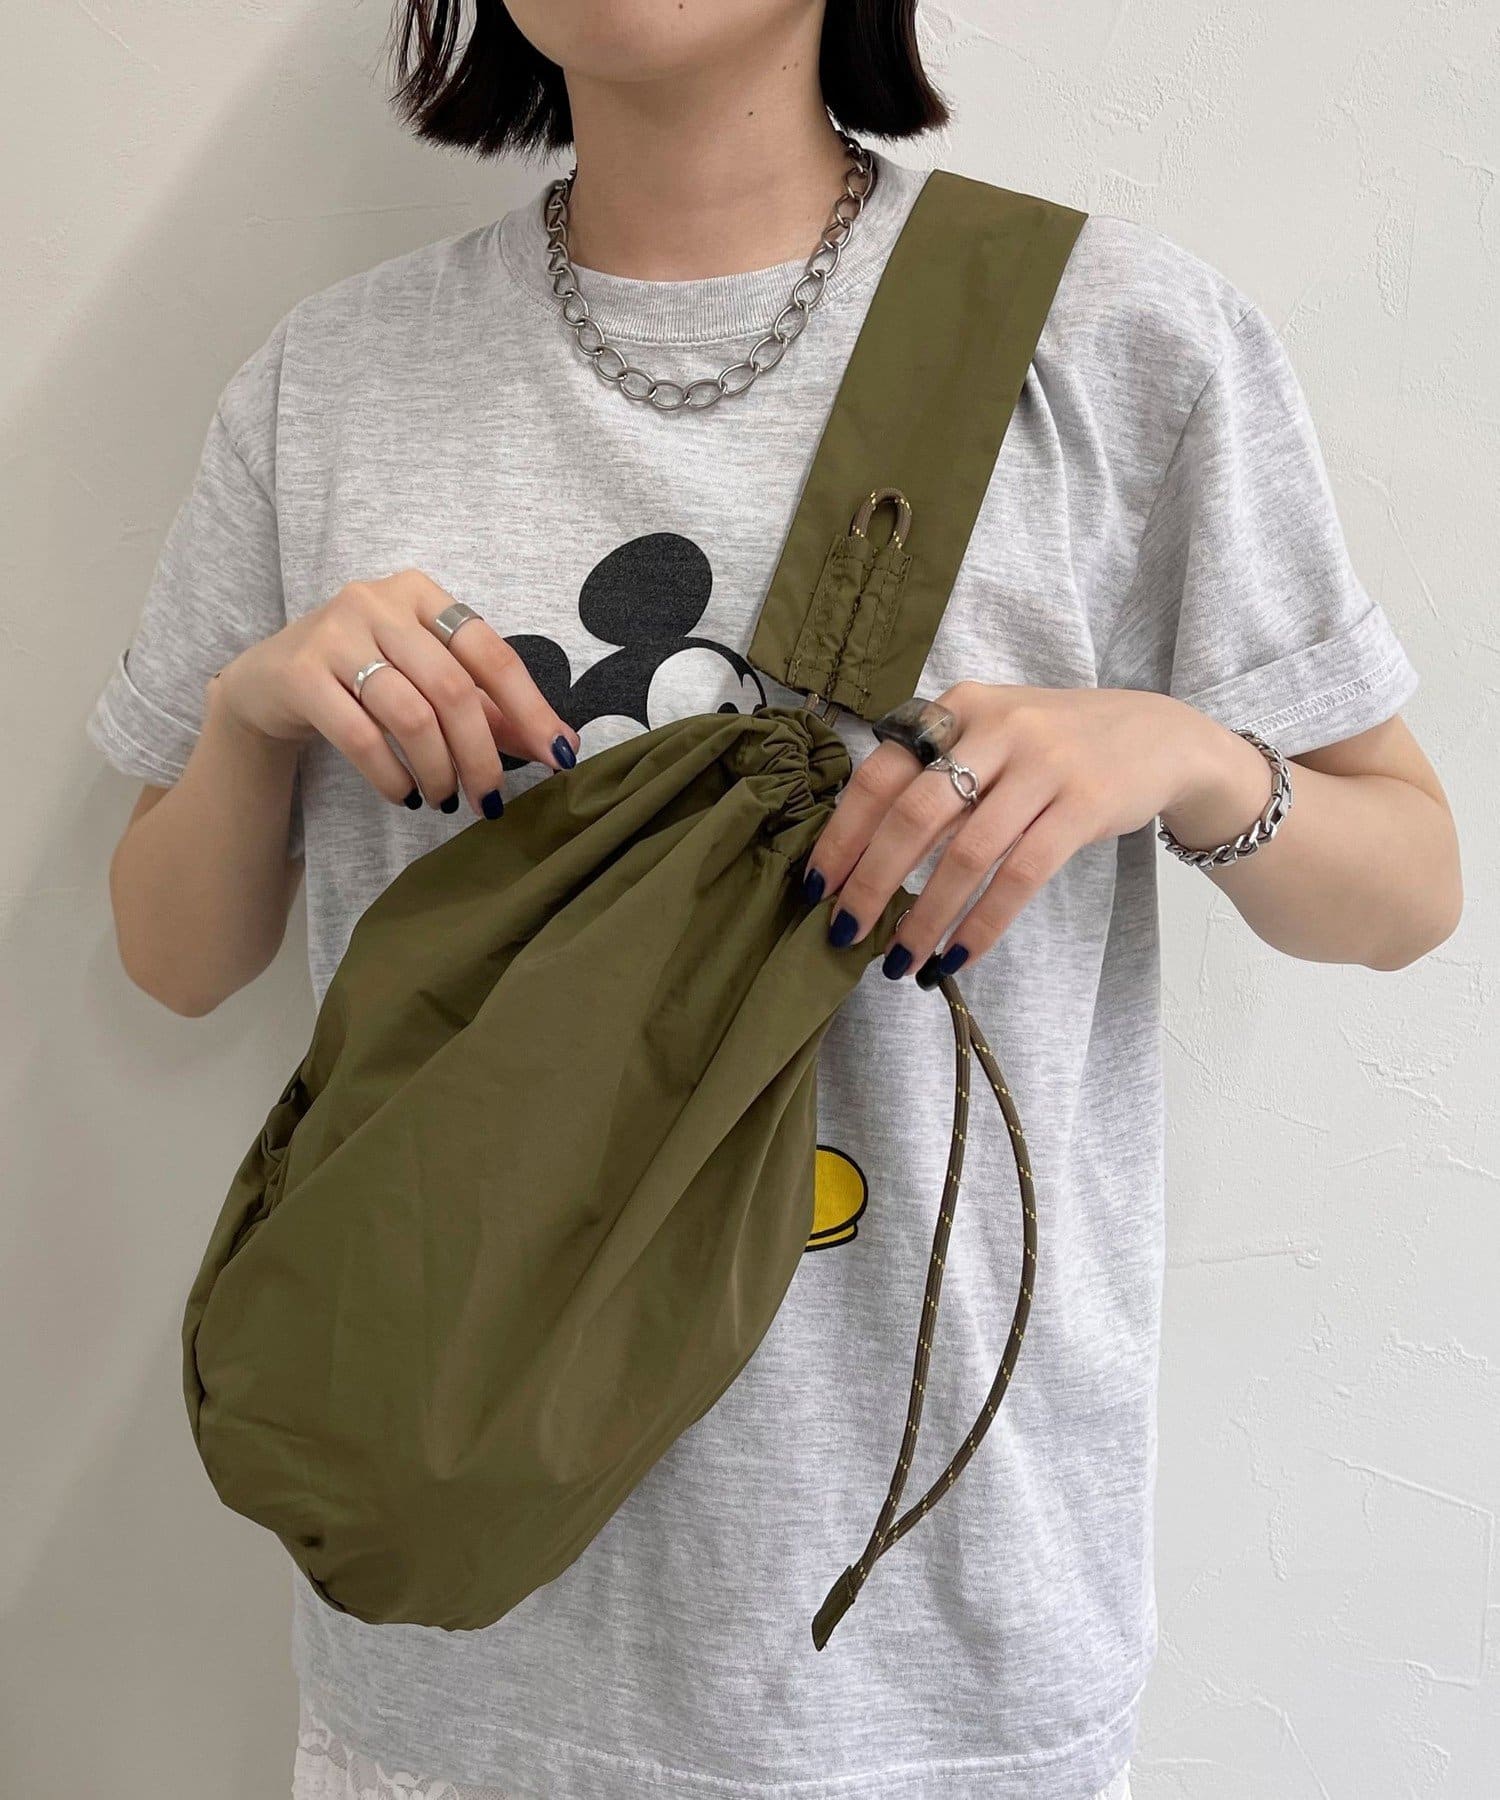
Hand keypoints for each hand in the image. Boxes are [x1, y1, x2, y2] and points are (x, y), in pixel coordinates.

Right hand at [210, 569, 577, 817]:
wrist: (269, 681)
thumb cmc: (364, 676)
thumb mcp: (427, 679)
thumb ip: (489, 707)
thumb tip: (556, 746)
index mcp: (423, 595)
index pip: (491, 652)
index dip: (530, 708)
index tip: (558, 755)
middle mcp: (379, 602)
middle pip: (453, 689)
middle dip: (481, 754)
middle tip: (489, 798)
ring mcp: (336, 633)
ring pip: (410, 715)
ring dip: (438, 770)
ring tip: (444, 799)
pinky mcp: (301, 673)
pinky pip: (361, 737)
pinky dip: (392, 775)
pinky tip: (404, 795)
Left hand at [803, 682, 1272, 982]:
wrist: (1159, 736)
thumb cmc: (1056, 747)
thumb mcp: (992, 737)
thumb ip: (936, 775)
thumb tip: (862, 856)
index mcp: (957, 709)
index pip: (879, 774)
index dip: (842, 834)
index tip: (815, 886)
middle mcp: (994, 730)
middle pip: (913, 815)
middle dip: (871, 883)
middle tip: (845, 933)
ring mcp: (1042, 766)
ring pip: (965, 854)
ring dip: (925, 916)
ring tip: (901, 961)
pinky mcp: (1082, 805)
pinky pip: (1019, 876)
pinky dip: (983, 922)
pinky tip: (959, 953)